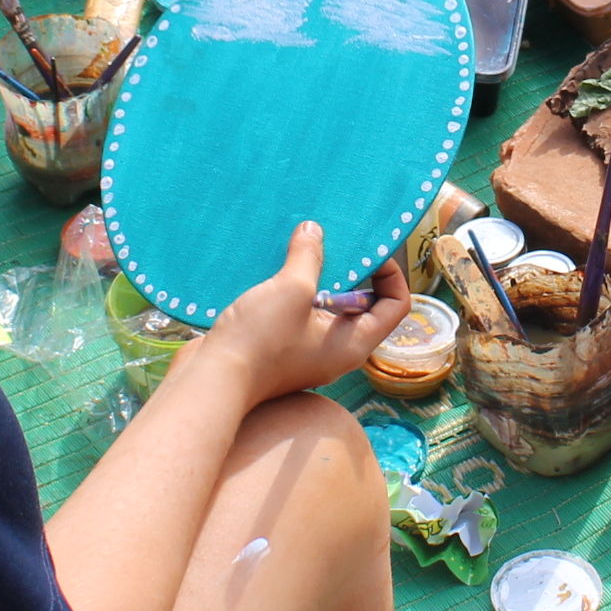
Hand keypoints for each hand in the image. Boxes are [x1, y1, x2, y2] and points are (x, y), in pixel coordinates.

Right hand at [194, 222, 408, 401]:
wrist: (215, 379)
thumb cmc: (261, 341)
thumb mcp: (291, 290)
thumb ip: (308, 257)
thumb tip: (313, 230)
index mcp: (355, 343)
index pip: (396, 305)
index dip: (390, 273)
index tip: (367, 250)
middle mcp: (340, 350)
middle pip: (365, 304)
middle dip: (353, 271)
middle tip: (335, 242)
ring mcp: (312, 351)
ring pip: (331, 307)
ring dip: (321, 278)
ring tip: (306, 249)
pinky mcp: (287, 348)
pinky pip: (305, 314)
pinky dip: (299, 291)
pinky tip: (280, 269)